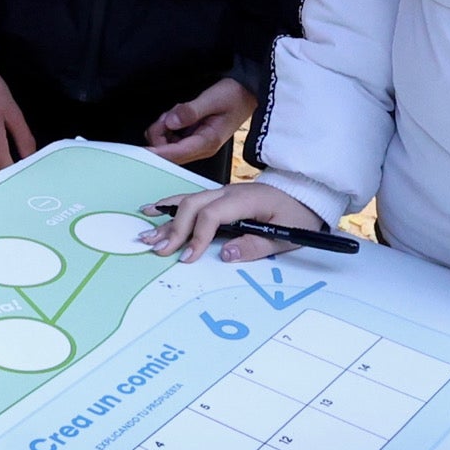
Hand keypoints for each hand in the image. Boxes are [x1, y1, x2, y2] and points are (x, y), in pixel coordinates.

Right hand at [141, 179, 325, 262]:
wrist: (305, 193)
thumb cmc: (297, 215)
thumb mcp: (286, 236)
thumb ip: (256, 246)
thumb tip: (226, 254)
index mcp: (246, 200)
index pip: (213, 214)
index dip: (198, 236)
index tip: (187, 258)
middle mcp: (229, 192)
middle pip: (193, 206)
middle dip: (173, 229)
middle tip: (158, 251)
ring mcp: (222, 192)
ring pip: (188, 201)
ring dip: (165, 219)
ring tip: (145, 233)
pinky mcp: (220, 196)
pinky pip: (192, 198)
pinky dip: (170, 205)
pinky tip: (152, 210)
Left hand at [143, 75, 255, 164]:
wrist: (247, 92)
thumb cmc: (234, 95)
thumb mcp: (213, 99)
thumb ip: (191, 111)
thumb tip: (171, 122)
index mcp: (207, 142)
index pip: (176, 154)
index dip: (157, 152)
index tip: (140, 151)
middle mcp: (200, 148)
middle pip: (167, 152)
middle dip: (161, 132)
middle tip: (171, 113)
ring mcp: (195, 144)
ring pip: (166, 144)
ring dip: (164, 127)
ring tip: (179, 111)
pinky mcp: (192, 137)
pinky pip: (170, 136)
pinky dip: (168, 125)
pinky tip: (179, 114)